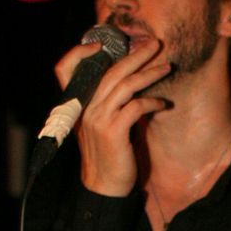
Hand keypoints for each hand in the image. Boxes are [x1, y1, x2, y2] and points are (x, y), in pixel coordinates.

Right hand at [53, 37, 169, 195]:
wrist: (105, 187)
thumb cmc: (106, 154)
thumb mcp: (99, 124)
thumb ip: (105, 102)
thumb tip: (126, 78)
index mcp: (76, 104)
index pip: (64, 69)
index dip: (79, 52)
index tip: (102, 44)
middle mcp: (84, 108)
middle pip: (108, 71)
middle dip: (134, 54)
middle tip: (154, 44)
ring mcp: (98, 119)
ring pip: (125, 85)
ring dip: (149, 73)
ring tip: (166, 67)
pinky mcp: (114, 131)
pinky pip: (136, 106)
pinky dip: (153, 102)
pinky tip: (164, 104)